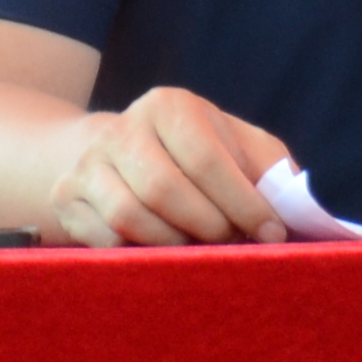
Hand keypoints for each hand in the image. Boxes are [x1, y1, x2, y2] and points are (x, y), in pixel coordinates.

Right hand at [47, 84, 296, 246]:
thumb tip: (295, 210)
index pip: (206, 158)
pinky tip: (165, 253)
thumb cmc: (198, 156)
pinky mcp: (67, 197)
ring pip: (130, 218)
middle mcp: (123, 127)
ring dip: (175, 245)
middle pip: (164, 190)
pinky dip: (142, 255)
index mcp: (169, 106)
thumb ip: (271, 172)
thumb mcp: (239, 148)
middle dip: (209, 228)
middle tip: (233, 246)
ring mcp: (88, 163)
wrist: (121, 152)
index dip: (243, 202)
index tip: (271, 234)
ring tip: (201, 250)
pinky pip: (105, 241)